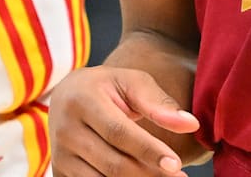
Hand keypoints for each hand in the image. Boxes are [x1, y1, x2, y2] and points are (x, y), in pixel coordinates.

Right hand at [51, 65, 199, 176]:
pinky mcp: (60, 172)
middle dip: (149, 174)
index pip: (118, 132)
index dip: (148, 150)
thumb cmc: (108, 87)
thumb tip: (190, 124)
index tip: (176, 164)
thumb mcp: (131, 82)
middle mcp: (64, 129)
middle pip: (113, 163)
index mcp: (81, 99)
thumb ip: (158, 103)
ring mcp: (60, 154)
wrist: (68, 95)